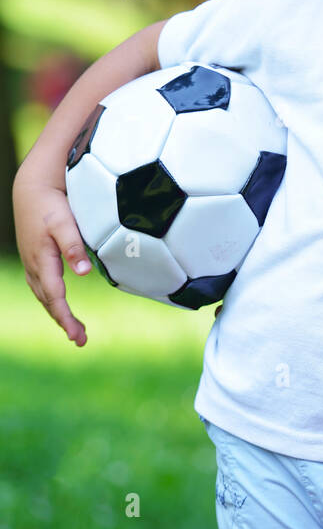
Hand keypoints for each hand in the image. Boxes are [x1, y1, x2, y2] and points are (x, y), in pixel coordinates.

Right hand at [13, 178, 90, 345]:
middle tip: (80, 340)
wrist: (31, 189)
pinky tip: (59, 305)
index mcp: (42, 261)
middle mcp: (34, 267)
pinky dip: (51, 300)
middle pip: (48, 302)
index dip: (66, 318)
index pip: (55, 298)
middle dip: (63, 322)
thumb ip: (75, 247)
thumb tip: (85, 273)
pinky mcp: (34, 258)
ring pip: (44, 296)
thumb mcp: (65, 223)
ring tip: (74, 329)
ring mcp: (31, 263)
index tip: (76, 336)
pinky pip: (41, 287)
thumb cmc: (51, 205)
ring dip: (57, 313)